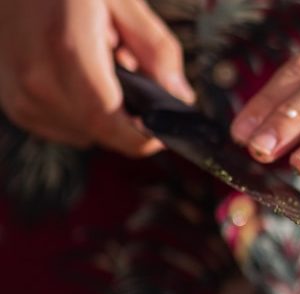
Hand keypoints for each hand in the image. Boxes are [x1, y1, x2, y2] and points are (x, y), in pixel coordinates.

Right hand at [0, 0, 193, 155]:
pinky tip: (76, 78)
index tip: (164, 131)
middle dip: (127, 117)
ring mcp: (19, 94)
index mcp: (67, 50)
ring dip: (102, 114)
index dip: (145, 137)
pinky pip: (63, 128)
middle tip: (127, 74)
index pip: (112, 124)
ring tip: (97, 68)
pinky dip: (79, 112)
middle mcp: (37, 79)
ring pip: (84, 135)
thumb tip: (180, 95)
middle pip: (103, 134)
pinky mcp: (13, 102)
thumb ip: (156, 49)